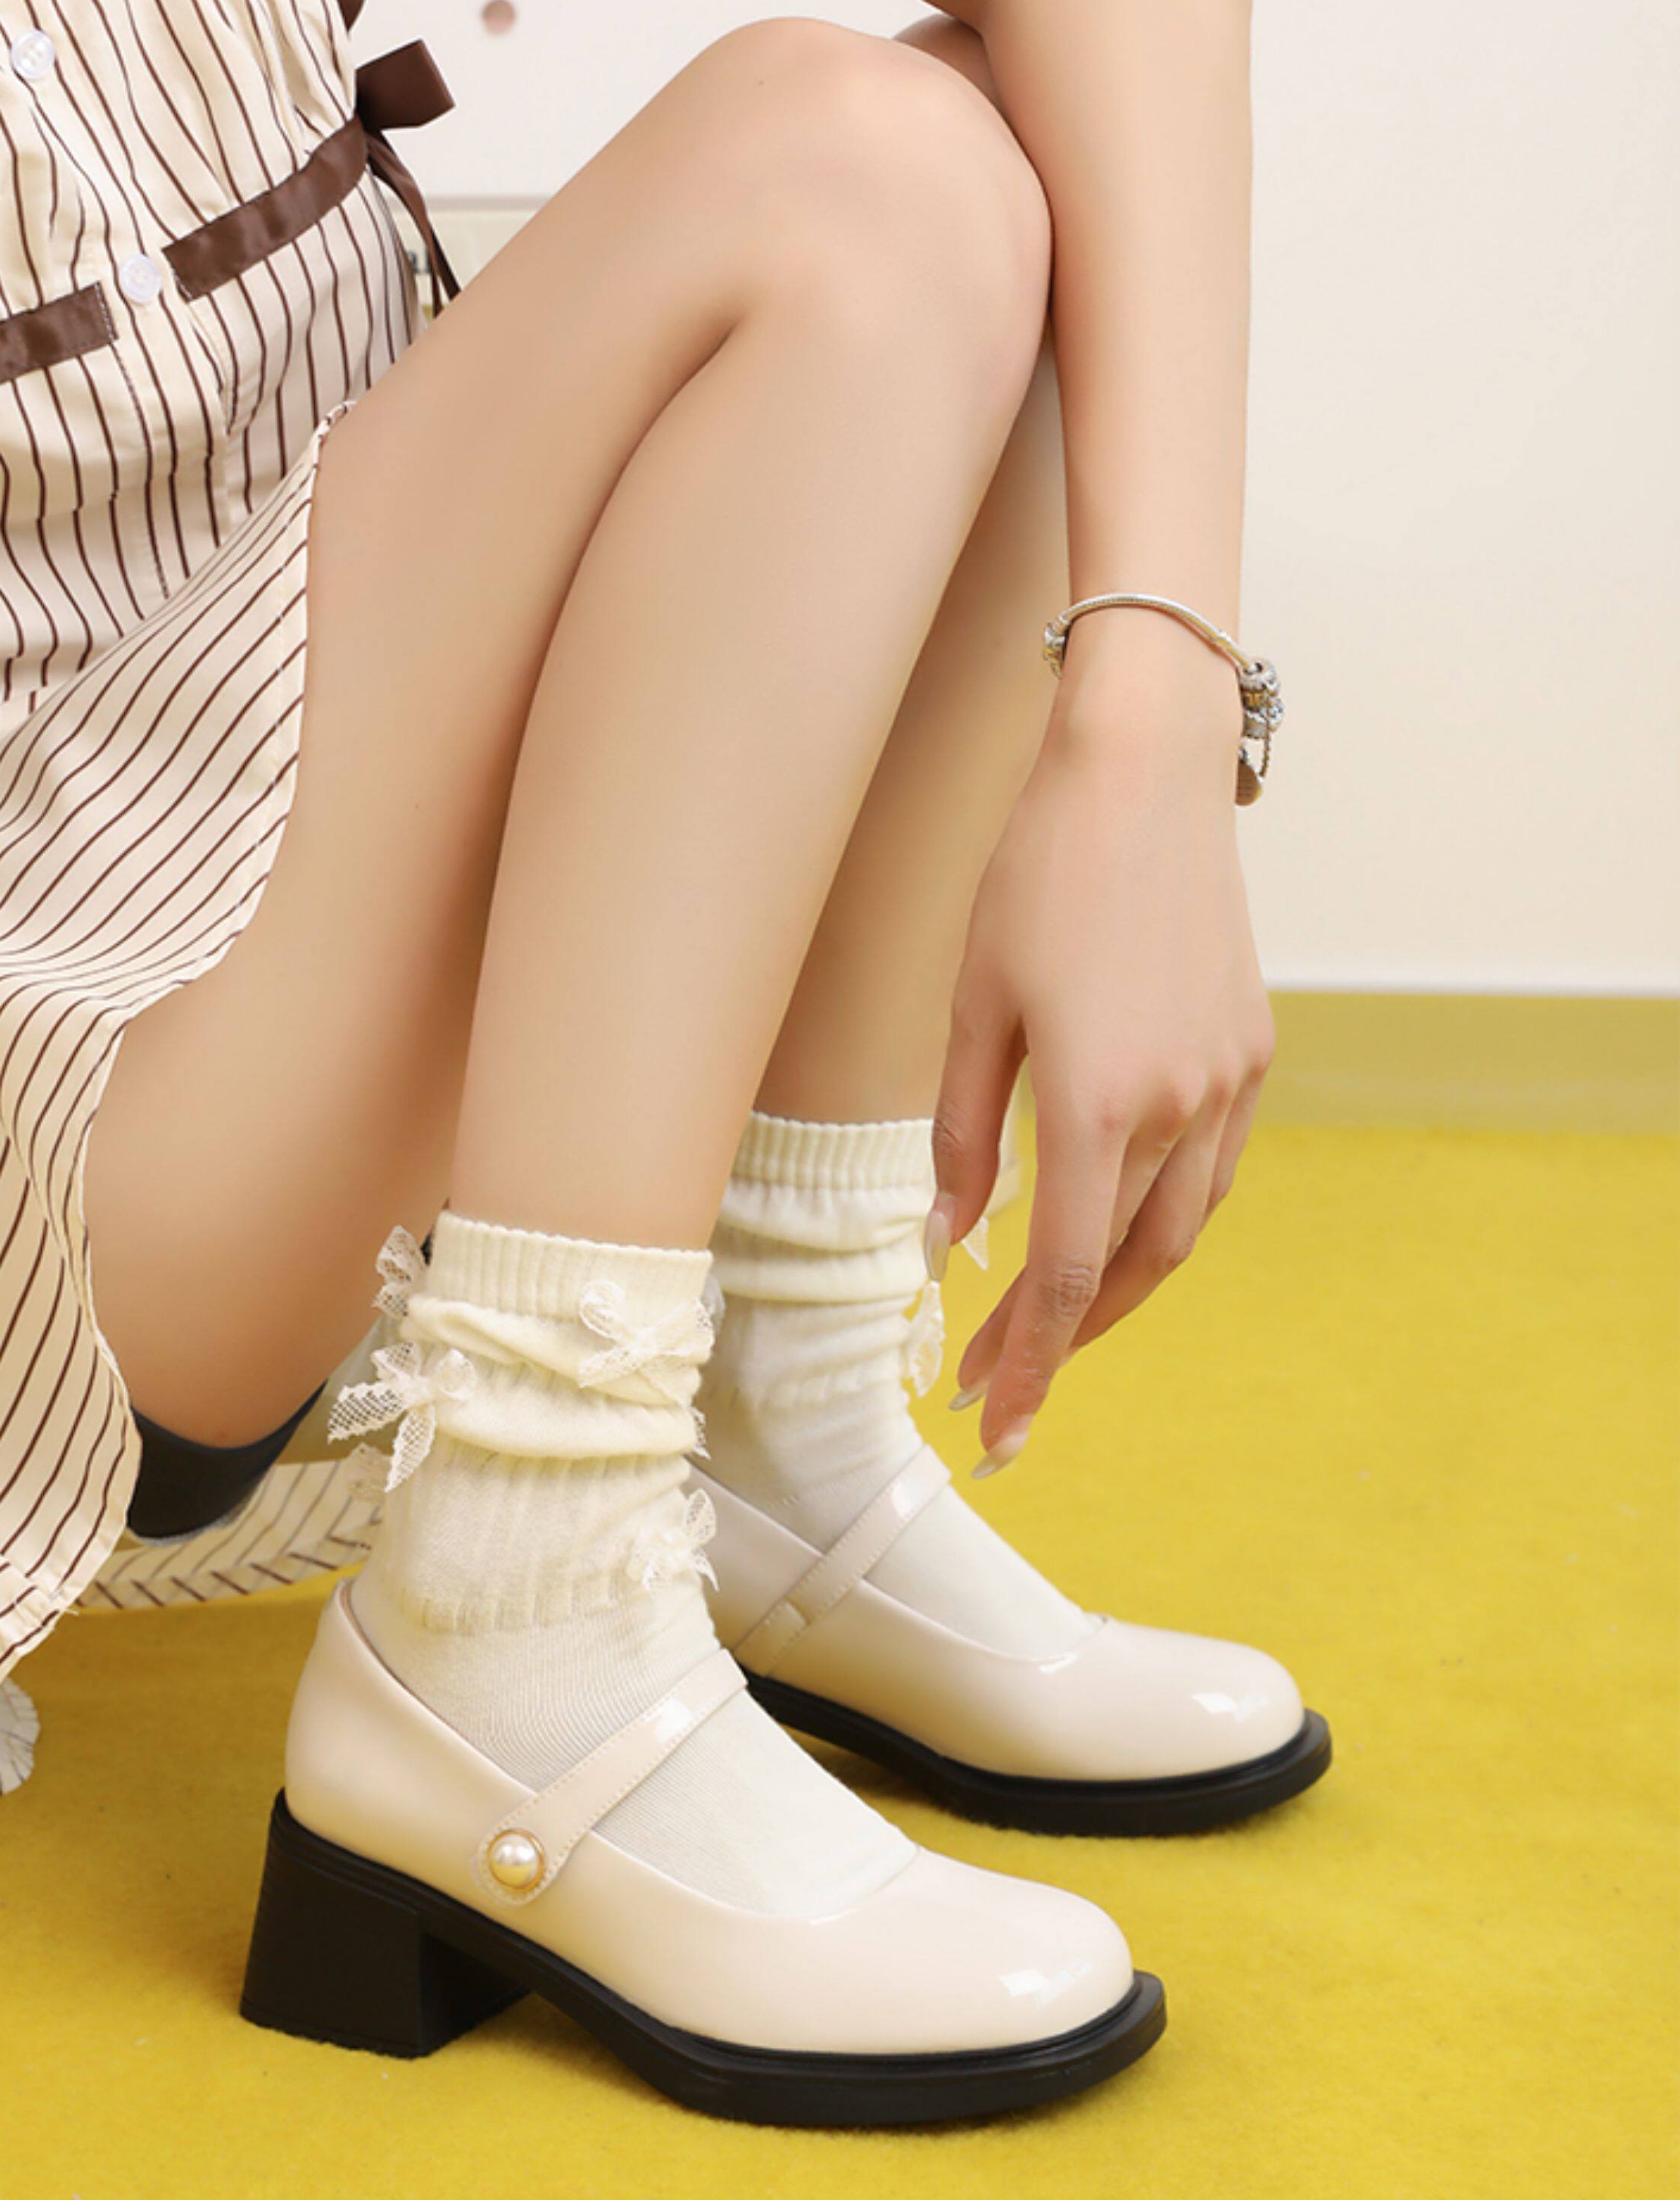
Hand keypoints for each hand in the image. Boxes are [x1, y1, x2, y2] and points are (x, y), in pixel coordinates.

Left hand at [929, 611, 1275, 1472]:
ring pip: (1177, 1232)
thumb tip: (945, 1241)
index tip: (991, 1425)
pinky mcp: (1253, 1052)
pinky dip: (1161, 1221)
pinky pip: (1213, 1173)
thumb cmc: (1040, 875)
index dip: (1027, 1361)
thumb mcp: (972, 1002)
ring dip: (1115, 1291)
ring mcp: (1230, 1081)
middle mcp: (1179, 1106)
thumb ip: (959, 1132)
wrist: (1145, 774)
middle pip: (1122, 1268)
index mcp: (1098, 1102)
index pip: (1061, 1273)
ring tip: (1051, 1325)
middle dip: (1060, 1340)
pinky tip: (1115, 1229)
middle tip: (997, 1383)